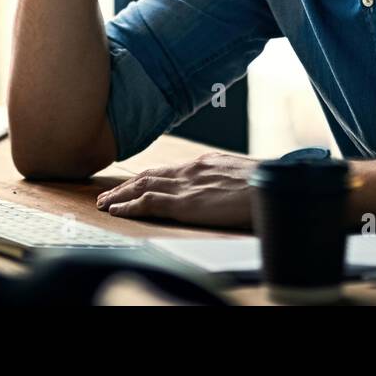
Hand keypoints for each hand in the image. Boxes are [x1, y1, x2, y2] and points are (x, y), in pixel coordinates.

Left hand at [94, 152, 258, 228]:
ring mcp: (186, 185)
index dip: (145, 177)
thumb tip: (223, 188)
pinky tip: (117, 211)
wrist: (272, 186)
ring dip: (120, 195)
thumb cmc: (264, 186)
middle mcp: (190, 170)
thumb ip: (224, 180)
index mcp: (203, 164)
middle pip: (149, 175)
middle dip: (126, 186)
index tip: (131, 184)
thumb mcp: (241, 177)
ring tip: (104, 203)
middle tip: (107, 194)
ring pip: (143, 186)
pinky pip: (149, 203)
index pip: (166, 170)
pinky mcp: (185, 203)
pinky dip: (129, 206)